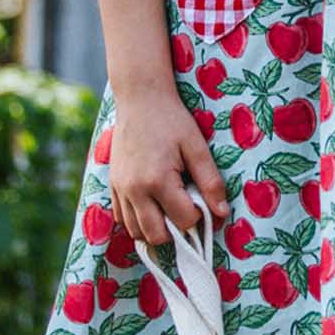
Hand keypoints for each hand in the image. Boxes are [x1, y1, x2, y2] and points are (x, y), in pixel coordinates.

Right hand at [109, 85, 229, 246]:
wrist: (140, 99)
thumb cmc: (172, 120)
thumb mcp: (197, 147)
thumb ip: (210, 181)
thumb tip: (222, 213)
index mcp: (157, 180)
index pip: (183, 221)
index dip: (198, 215)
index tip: (201, 199)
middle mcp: (134, 190)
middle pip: (156, 236)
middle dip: (176, 230)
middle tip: (186, 208)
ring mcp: (120, 189)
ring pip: (136, 232)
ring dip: (156, 228)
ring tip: (170, 208)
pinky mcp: (112, 185)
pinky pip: (122, 219)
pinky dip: (138, 220)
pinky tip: (153, 204)